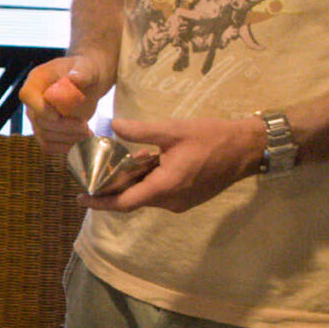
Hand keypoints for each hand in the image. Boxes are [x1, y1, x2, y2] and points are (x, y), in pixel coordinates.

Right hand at [20, 54, 107, 161]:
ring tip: (88, 134)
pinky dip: (65, 147)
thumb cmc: (86, 71)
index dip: (39, 108)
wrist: (89, 83)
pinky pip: (49, 146)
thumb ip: (81, 73)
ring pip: (44, 136)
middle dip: (63, 127)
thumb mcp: (87, 68)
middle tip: (86, 128)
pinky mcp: (45, 131)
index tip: (58, 115)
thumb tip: (74, 79)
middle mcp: (33, 100)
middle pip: (38, 120)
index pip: (27, 95)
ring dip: (67, 139)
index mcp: (36, 80)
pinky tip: (82, 142)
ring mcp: (37, 117)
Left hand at [94, 112, 265, 212]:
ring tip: (122, 162)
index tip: (81, 198)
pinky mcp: (188, 198)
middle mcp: (171, 201)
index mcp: (165, 187)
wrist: (247, 149)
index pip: (124, 203)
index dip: (100, 202)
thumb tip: (113, 124)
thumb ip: (141, 130)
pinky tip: (146, 163)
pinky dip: (148, 182)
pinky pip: (160, 194)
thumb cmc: (212, 138)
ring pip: (147, 196)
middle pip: (133, 200)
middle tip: (97, 171)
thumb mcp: (173, 130)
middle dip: (114, 187)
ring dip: (133, 183)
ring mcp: (180, 202)